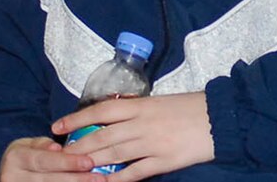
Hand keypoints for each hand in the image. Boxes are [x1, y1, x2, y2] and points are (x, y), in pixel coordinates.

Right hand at [0, 136, 94, 181]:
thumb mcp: (29, 144)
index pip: (45, 161)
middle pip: (50, 180)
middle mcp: (12, 178)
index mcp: (15, 158)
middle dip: (76, 179)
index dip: (67, 162)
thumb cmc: (25, 157)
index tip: (89, 162)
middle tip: (99, 178)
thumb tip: (58, 149)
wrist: (10, 175)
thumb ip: (44, 145)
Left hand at [53, 93, 214, 180]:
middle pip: (102, 136)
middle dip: (78, 146)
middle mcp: (141, 124)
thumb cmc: (189, 106)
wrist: (218, 118)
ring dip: (91, 163)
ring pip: (114, 155)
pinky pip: (135, 173)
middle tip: (59, 155)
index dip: (77, 118)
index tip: (58, 125)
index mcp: (140, 105)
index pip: (100, 110)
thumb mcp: (158, 101)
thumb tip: (111, 118)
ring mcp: (151, 144)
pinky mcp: (164, 161)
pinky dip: (117, 180)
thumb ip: (136, 110)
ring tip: (74, 170)